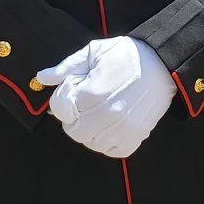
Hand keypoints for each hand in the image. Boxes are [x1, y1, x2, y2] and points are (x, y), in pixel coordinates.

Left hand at [36, 35, 175, 158]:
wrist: (163, 62)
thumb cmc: (126, 55)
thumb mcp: (93, 52)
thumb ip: (66, 68)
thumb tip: (41, 77)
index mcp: (91, 93)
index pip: (61, 110)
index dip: (62, 100)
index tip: (74, 90)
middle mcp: (105, 115)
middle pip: (74, 131)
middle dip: (74, 119)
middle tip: (84, 105)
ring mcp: (122, 128)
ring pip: (92, 143)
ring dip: (90, 132)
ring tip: (98, 114)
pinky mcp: (136, 135)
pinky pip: (114, 151)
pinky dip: (108, 143)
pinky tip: (110, 127)